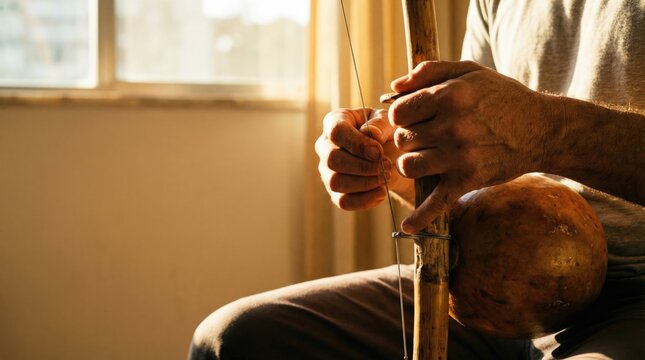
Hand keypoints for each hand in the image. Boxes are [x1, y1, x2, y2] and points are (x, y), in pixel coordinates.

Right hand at [315, 108, 413, 210]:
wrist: (394, 156)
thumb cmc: (387, 133)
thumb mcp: (389, 121)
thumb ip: (381, 124)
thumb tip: (371, 134)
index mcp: (335, 121)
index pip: (336, 132)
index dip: (358, 144)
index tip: (379, 152)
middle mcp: (325, 146)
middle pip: (332, 159)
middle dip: (363, 167)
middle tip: (386, 166)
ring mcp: (327, 170)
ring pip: (335, 182)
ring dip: (364, 183)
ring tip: (385, 178)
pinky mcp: (335, 191)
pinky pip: (343, 201)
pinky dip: (365, 200)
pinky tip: (381, 192)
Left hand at [389, 60, 550, 232]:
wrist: (542, 129)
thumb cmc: (502, 97)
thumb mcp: (469, 72)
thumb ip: (431, 71)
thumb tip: (394, 86)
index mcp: (449, 96)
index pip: (398, 113)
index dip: (401, 116)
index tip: (412, 119)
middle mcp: (451, 126)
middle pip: (403, 140)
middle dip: (408, 139)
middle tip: (424, 138)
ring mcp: (459, 156)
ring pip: (409, 166)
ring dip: (411, 164)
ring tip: (423, 160)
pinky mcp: (468, 180)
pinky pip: (436, 203)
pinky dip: (420, 218)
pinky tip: (407, 226)